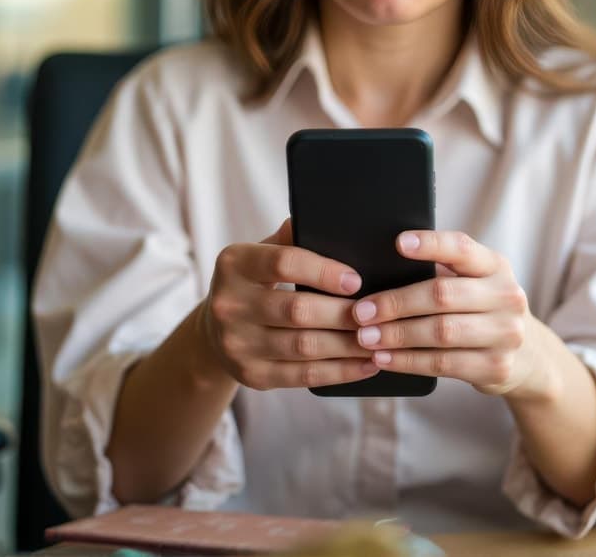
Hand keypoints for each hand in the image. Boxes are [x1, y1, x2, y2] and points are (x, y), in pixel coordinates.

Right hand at [199, 219, 380, 390]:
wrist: (214, 332)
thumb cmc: (253, 283)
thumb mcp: (260, 254)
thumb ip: (290, 239)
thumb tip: (328, 219)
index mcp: (234, 264)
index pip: (283, 263)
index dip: (323, 271)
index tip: (356, 280)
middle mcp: (229, 304)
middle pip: (297, 310)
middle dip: (344, 313)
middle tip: (379, 313)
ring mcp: (237, 344)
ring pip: (304, 347)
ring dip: (348, 345)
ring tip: (381, 339)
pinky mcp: (251, 375)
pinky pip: (304, 376)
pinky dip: (340, 371)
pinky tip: (366, 364)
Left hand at [350, 230, 542, 397]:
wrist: (527, 356)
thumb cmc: (480, 308)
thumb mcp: (473, 282)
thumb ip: (440, 272)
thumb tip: (377, 267)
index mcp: (495, 266)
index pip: (462, 248)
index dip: (431, 244)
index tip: (398, 243)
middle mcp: (507, 296)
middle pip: (442, 295)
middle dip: (396, 303)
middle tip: (360, 311)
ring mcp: (506, 334)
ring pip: (441, 332)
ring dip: (397, 335)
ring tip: (365, 337)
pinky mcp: (497, 367)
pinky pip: (444, 364)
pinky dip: (408, 361)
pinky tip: (383, 358)